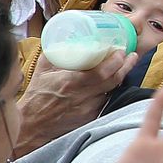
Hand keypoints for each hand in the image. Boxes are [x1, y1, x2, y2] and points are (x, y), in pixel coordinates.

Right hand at [15, 50, 138, 156]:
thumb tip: (67, 37)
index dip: (116, 61)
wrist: (31, 125)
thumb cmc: (36, 96)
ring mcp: (88, 109)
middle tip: (131, 55)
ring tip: (124, 66)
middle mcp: (82, 96)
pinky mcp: (90, 117)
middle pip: (114, 80)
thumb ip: (55, 52)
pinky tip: (111, 83)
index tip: (121, 51)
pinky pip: (106, 101)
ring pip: (112, 91)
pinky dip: (110, 91)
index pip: (102, 72)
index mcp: (71, 83)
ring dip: (120, 78)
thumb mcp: (42, 70)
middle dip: (126, 66)